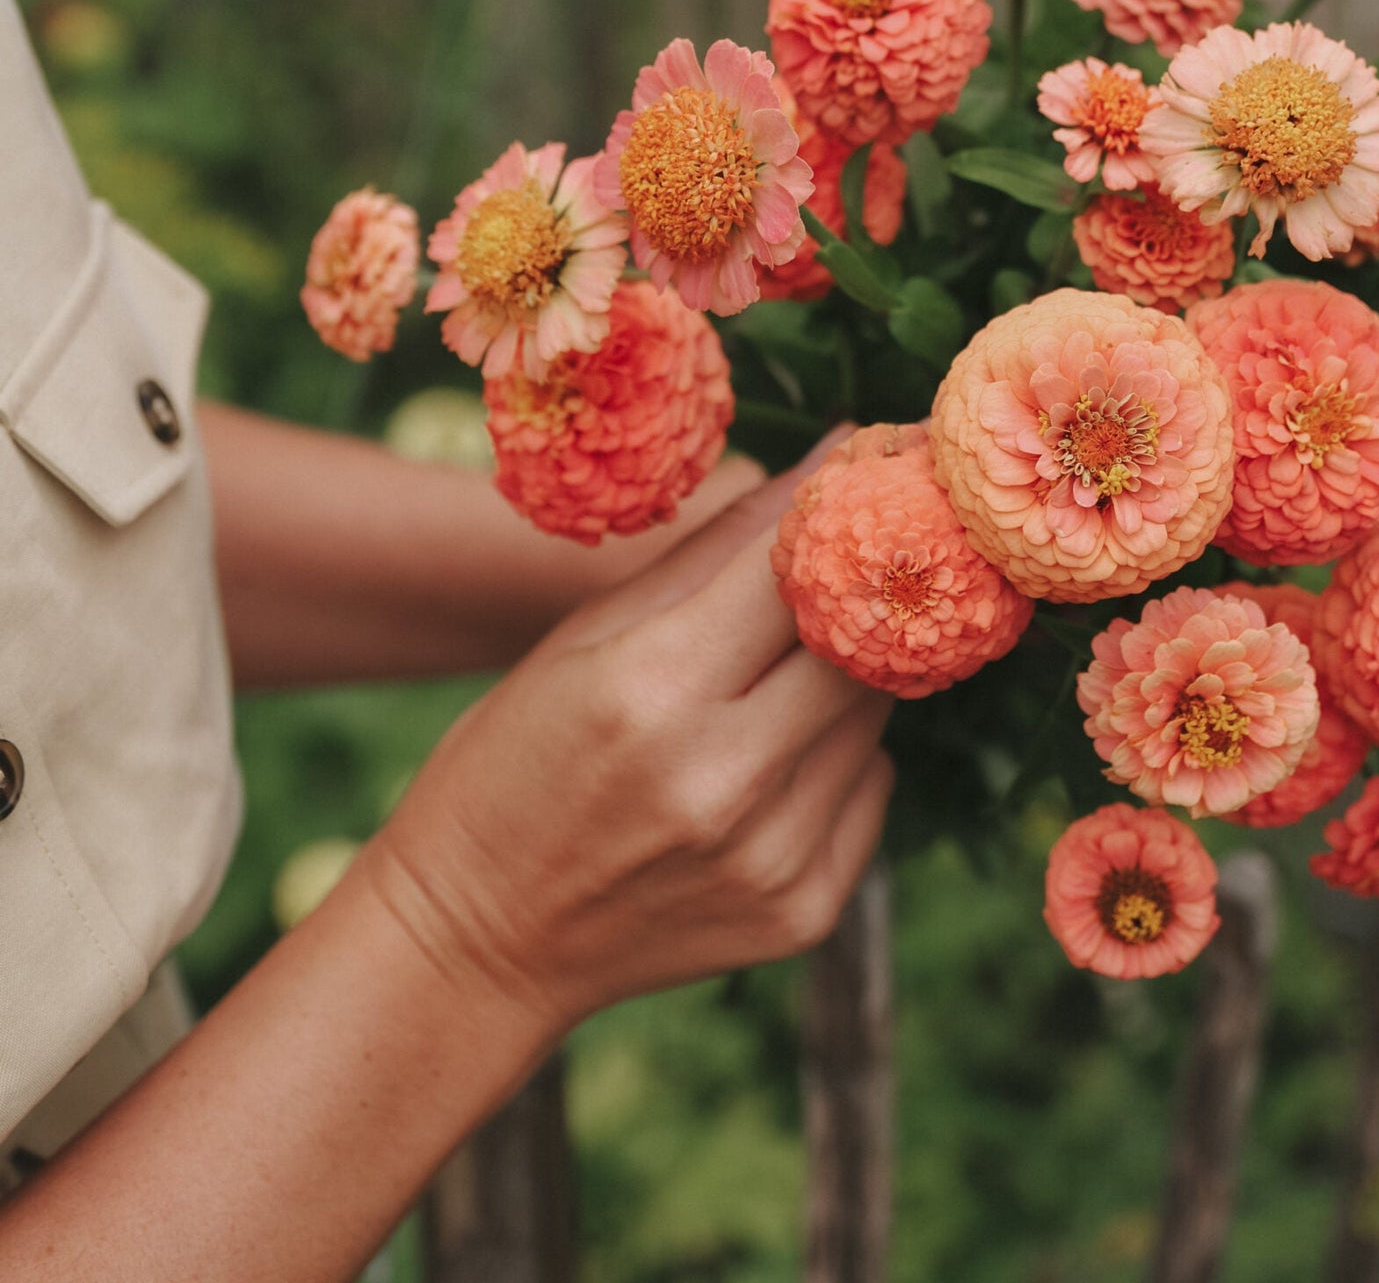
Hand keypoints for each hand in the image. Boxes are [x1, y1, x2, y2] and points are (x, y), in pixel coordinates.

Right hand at [363, 433, 892, 1052]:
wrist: (479, 942)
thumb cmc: (518, 757)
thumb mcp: (587, 633)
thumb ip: (719, 549)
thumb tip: (830, 459)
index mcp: (651, 685)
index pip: (797, 567)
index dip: (844, 508)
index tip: (873, 468)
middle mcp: (722, 776)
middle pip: (862, 641)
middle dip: (863, 590)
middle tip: (855, 559)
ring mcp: (770, 856)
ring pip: (877, 714)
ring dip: (848, 673)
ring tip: (778, 671)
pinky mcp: (802, 913)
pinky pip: (871, 787)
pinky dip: (841, 754)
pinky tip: (771, 757)